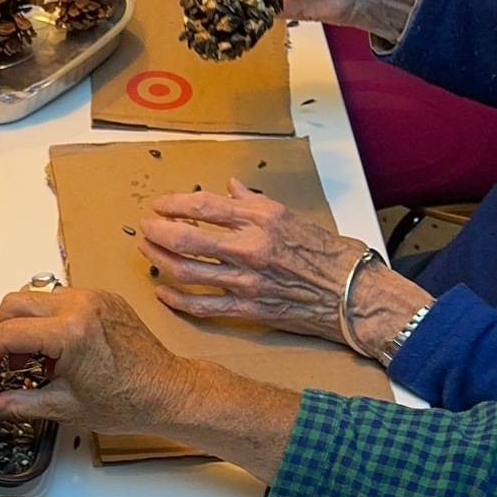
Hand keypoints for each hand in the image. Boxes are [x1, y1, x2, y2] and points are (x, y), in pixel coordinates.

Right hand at [0, 284, 191, 431]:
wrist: (168, 392)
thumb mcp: (64, 407)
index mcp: (71, 333)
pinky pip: (61, 299)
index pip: (8, 334)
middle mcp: (81, 306)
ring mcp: (94, 298)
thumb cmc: (129, 401)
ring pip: (36, 297)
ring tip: (21, 359)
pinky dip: (45, 320)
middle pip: (15, 303)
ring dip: (20, 324)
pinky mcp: (103, 299)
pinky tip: (47, 349)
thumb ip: (18, 404)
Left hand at [140, 179, 429, 354]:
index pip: (204, 206)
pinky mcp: (246, 309)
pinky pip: (200, 306)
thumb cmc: (326, 254)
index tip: (160, 205)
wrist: (350, 294)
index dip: (174, 204)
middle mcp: (249, 247)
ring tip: (148, 252)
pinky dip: (176, 300)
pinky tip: (163, 293)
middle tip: (145, 227)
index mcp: (261, 219)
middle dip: (157, 232)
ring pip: (186, 271)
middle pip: (185, 238)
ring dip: (159, 261)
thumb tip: (230, 188)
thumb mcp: (291, 216)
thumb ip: (254, 203)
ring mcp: (244, 281)